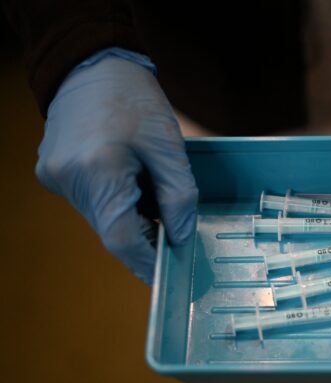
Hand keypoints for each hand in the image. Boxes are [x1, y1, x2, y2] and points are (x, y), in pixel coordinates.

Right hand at [36, 48, 197, 282]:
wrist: (91, 65)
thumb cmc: (133, 99)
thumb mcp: (169, 146)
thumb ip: (179, 196)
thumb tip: (180, 236)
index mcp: (97, 172)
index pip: (122, 238)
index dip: (147, 261)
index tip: (168, 274)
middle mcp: (68, 180)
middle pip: (110, 230)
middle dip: (144, 239)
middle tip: (172, 238)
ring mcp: (56, 178)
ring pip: (101, 218)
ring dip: (131, 219)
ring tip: (155, 199)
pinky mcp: (54, 173)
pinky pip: (91, 202)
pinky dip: (116, 203)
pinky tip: (133, 185)